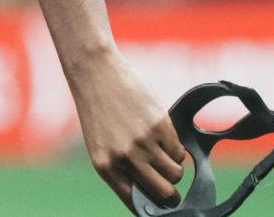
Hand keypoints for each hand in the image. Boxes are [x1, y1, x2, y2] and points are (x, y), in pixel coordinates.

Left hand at [70, 47, 184, 211]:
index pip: (137, 204)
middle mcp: (125, 159)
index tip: (162, 205)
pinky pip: (179, 151)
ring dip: (174, 168)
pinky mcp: (159, 126)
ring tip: (162, 153)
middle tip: (170, 186)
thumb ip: (121, 168)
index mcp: (106, 168)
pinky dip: (175, 148)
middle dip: (171, 194)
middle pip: (165, 194)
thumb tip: (150, 191)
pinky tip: (162, 135)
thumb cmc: (97, 108)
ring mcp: (144, 142)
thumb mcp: (101, 144)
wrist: (94, 71)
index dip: (154, 206)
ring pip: (176, 174)